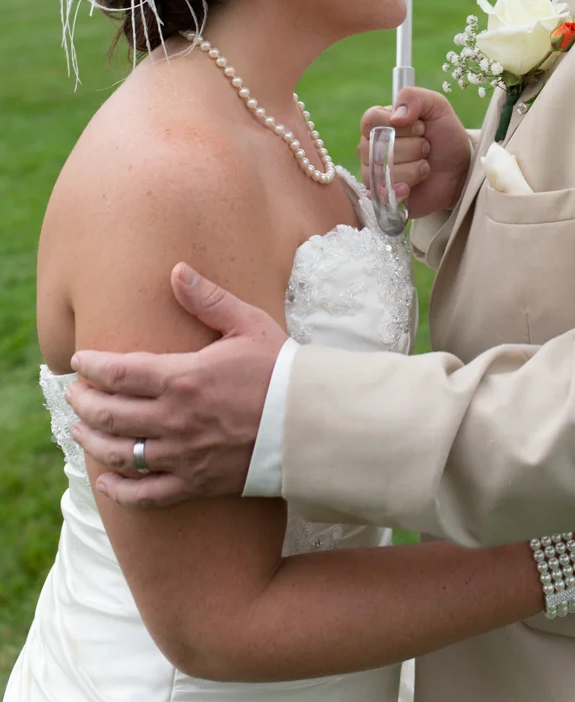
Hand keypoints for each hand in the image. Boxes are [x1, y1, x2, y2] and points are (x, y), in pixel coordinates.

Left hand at [67, 263, 286, 508]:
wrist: (309, 422)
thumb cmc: (280, 368)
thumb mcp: (248, 324)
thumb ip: (208, 299)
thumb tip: (176, 271)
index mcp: (184, 378)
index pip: (119, 373)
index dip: (91, 366)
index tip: (79, 360)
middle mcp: (175, 419)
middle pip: (109, 414)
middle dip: (84, 402)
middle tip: (73, 394)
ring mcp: (182, 456)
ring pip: (119, 455)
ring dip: (91, 442)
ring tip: (79, 431)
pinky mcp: (195, 483)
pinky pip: (145, 495)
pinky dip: (119, 490)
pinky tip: (106, 481)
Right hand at [359, 86, 470, 218]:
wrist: (460, 171)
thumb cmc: (446, 136)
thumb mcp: (437, 107)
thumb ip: (415, 98)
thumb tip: (396, 117)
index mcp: (379, 122)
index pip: (371, 120)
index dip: (400, 126)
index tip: (421, 127)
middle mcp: (370, 146)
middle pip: (377, 147)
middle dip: (413, 148)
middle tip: (426, 148)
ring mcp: (373, 172)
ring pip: (382, 171)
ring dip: (414, 169)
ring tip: (424, 166)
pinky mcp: (380, 195)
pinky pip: (382, 193)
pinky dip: (403, 189)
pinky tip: (412, 187)